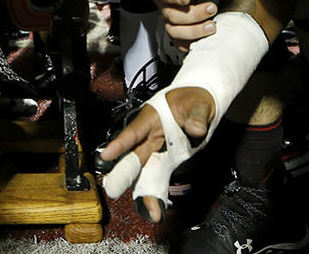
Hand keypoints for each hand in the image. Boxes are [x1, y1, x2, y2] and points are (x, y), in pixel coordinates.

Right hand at [99, 86, 214, 221]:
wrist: (201, 102)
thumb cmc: (194, 98)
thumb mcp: (198, 104)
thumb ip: (196, 117)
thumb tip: (196, 129)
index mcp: (151, 117)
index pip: (133, 132)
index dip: (120, 144)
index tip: (106, 155)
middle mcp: (149, 134)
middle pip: (134, 157)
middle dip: (125, 175)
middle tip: (115, 190)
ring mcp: (156, 148)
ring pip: (144, 171)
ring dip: (145, 191)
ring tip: (150, 211)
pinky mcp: (165, 158)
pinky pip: (157, 176)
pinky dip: (156, 191)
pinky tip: (156, 207)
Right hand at [151, 0, 217, 53]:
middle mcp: (167, 9)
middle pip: (175, 17)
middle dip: (194, 16)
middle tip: (212, 9)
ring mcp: (171, 22)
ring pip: (176, 33)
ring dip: (193, 34)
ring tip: (212, 28)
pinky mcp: (177, 32)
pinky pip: (180, 44)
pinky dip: (189, 47)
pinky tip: (202, 45)